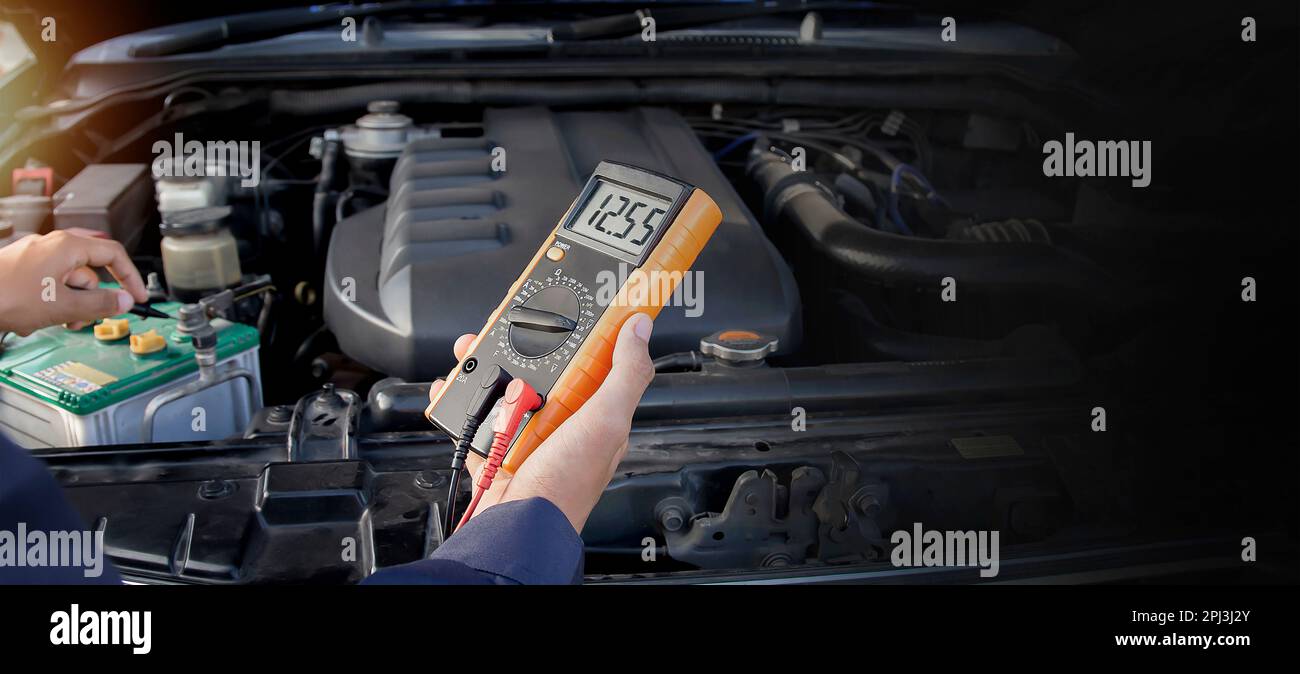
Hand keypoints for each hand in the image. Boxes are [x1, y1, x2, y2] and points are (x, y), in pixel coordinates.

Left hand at [0, 230, 147, 334]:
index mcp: (67, 246)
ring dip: (71, 304)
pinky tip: (40, 317)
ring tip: (60, 322)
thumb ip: (100, 305)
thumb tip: (124, 301)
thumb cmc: (7, 296)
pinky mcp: (22, 268)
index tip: (137, 296)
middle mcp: (52, 245)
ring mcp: (35, 255)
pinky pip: (50, 283)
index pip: (114, 255)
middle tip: (93, 316)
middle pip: (90, 270)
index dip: (131, 277)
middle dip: (94, 297)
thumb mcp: (64, 307)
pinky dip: (53, 300)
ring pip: (69, 280)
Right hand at [429, 313, 655, 532]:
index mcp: (595, 415)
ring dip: (485, 370)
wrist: (516, 527)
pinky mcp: (495, 451)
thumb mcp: (606, 421)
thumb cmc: (565, 484)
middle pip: (543, 371)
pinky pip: (475, 420)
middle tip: (504, 327)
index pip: (593, 362)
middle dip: (522, 347)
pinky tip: (451, 389)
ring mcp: (527, 438)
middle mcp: (563, 425)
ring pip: (505, 390)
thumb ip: (626, 374)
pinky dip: (459, 404)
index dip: (580, 334)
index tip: (567, 305)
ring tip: (472, 356)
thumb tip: (640, 328)